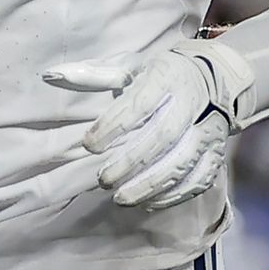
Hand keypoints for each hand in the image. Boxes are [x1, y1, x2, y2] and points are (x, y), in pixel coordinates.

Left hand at [49, 37, 255, 209]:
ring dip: (152, 184)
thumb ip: (93, 76)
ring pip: (184, 161)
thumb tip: (50, 76)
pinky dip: (176, 194)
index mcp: (167, 77)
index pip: (139, 103)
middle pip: (163, 136)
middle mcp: (191, 103)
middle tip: (103, 180)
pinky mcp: (217, 150)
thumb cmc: (162, 75)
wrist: (218, 76)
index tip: (88, 144)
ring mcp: (208, 129)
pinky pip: (201, 177)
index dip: (113, 126)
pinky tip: (150, 203)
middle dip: (131, 162)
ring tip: (122, 198)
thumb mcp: (130, 67)